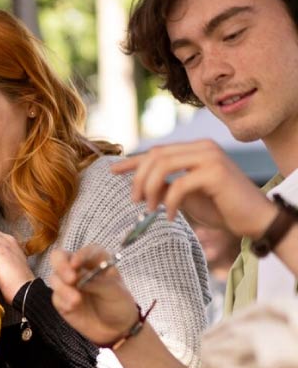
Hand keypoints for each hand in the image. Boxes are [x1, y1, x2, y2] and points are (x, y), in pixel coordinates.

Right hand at [49, 245, 137, 345]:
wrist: (116, 329)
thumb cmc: (119, 304)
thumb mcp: (115, 292)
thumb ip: (97, 282)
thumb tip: (78, 278)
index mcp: (96, 261)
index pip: (86, 252)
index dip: (80, 255)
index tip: (76, 264)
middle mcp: (78, 269)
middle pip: (60, 257)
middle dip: (61, 266)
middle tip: (70, 279)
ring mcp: (68, 284)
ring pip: (54, 277)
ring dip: (63, 288)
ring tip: (76, 301)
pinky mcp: (61, 299)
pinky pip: (55, 296)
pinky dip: (62, 301)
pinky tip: (73, 308)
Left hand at [111, 140, 275, 237]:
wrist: (255, 220)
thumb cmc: (221, 208)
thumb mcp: (186, 195)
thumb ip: (166, 186)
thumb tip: (139, 187)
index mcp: (195, 149)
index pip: (157, 151)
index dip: (132, 161)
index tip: (113, 171)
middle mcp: (203, 147)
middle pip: (156, 155)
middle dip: (138, 178)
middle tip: (134, 200)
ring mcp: (210, 157)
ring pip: (163, 166)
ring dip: (149, 189)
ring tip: (149, 208)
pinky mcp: (216, 173)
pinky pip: (179, 185)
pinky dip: (169, 202)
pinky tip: (168, 216)